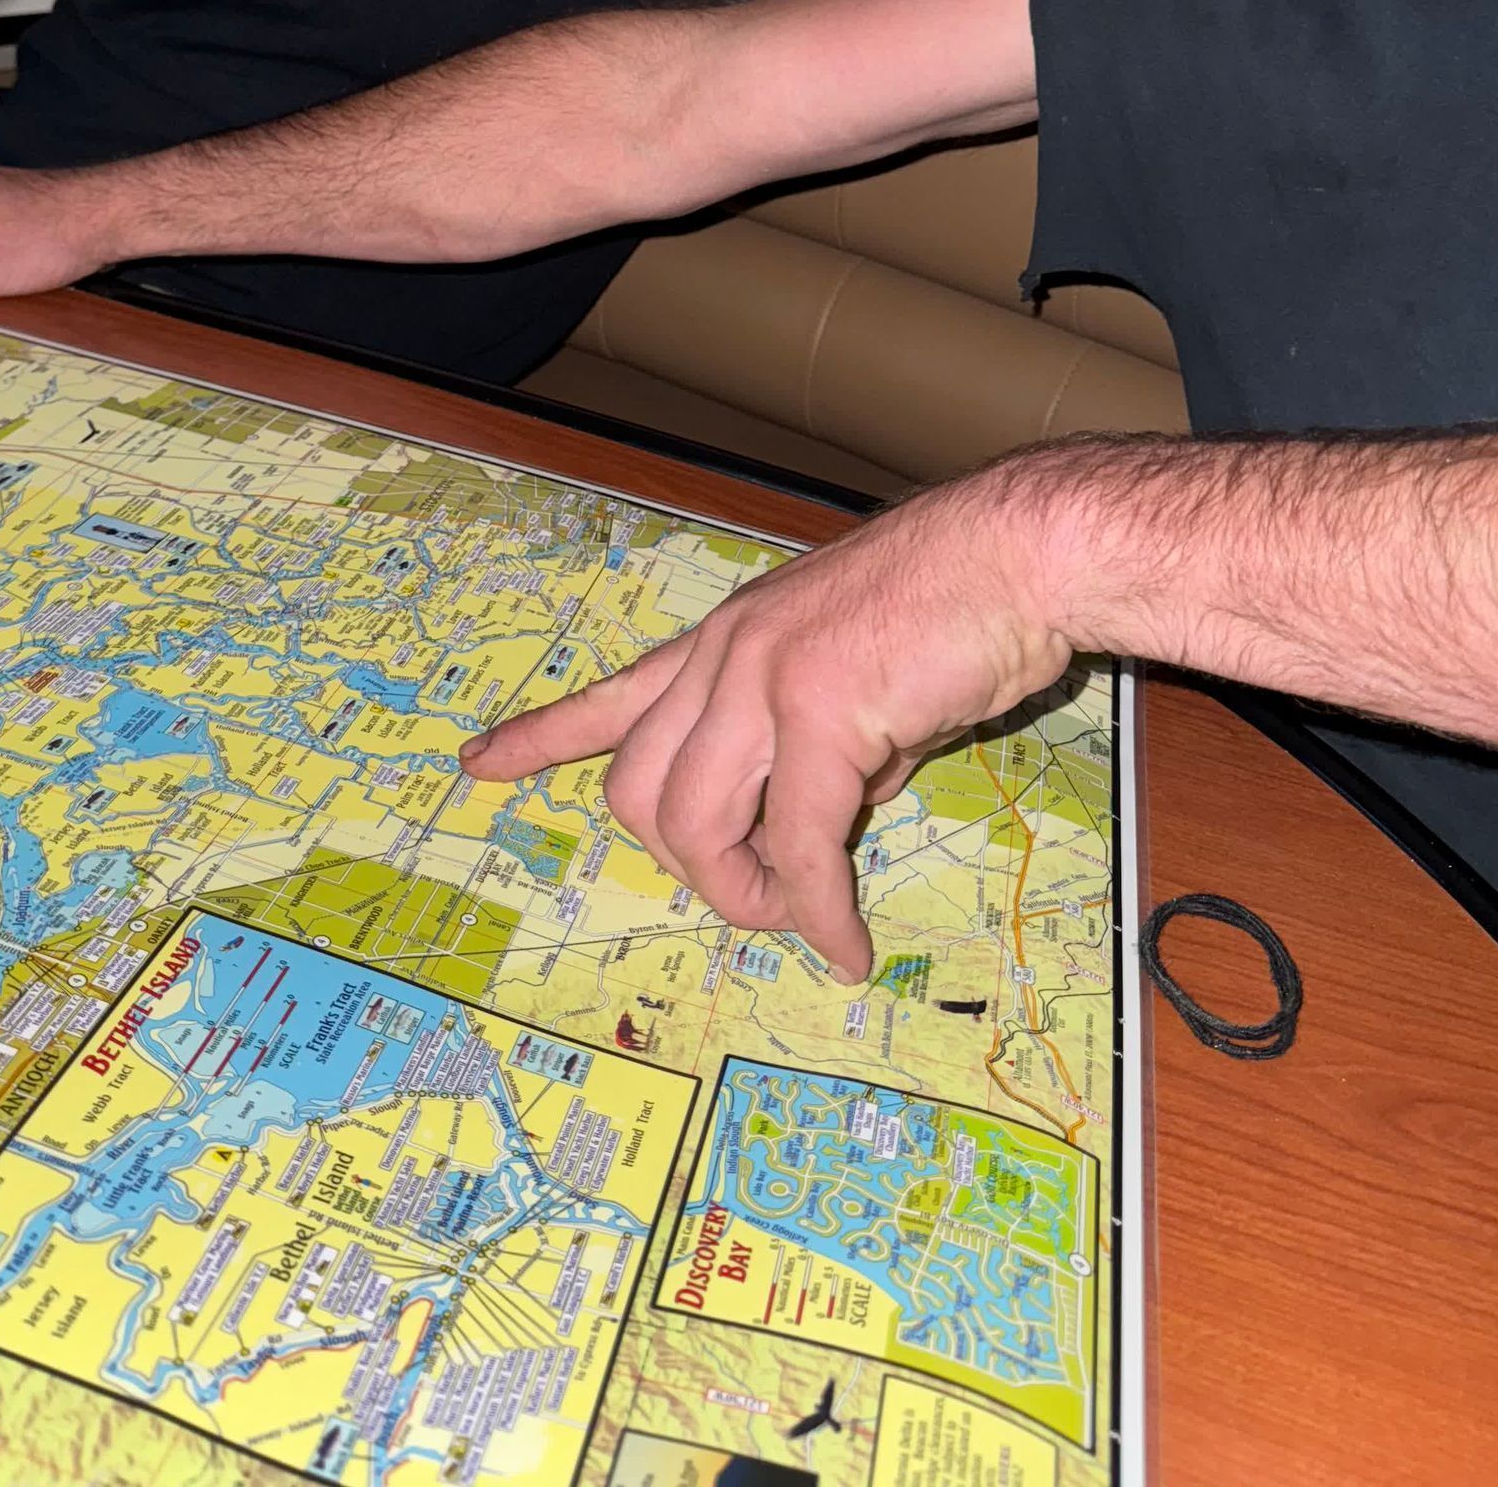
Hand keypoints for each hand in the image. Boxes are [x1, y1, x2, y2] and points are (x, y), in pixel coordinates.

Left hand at [459, 477, 1072, 980]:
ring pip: (695, 825)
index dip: (541, 736)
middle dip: (691, 867)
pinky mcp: (821, 712)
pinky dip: (820, 911)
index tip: (477, 765)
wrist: (1019, 554)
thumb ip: (821, 745)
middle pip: (640, 794)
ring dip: (747, 894)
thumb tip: (817, 826)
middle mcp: (725, 656)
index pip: (614, 696)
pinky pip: (799, 845)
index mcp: (727, 642)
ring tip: (804, 915)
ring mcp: (763, 679)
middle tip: (759, 896)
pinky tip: (846, 943)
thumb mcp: (857, 680)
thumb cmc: (955, 608)